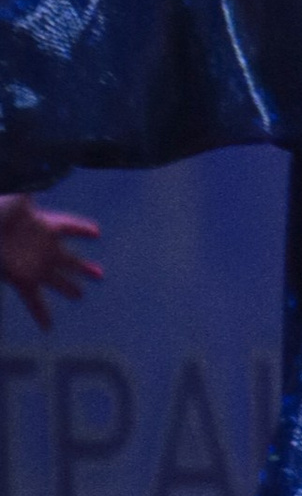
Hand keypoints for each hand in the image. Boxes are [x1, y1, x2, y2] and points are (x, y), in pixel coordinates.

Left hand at [0, 193, 103, 330]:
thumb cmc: (0, 211)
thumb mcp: (19, 199)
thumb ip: (34, 186)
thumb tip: (54, 166)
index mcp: (44, 225)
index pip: (69, 226)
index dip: (82, 229)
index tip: (96, 233)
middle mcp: (43, 248)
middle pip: (69, 259)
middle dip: (82, 268)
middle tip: (98, 275)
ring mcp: (34, 266)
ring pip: (58, 280)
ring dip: (69, 288)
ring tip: (79, 295)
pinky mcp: (22, 280)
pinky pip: (36, 301)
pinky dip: (42, 315)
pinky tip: (48, 329)